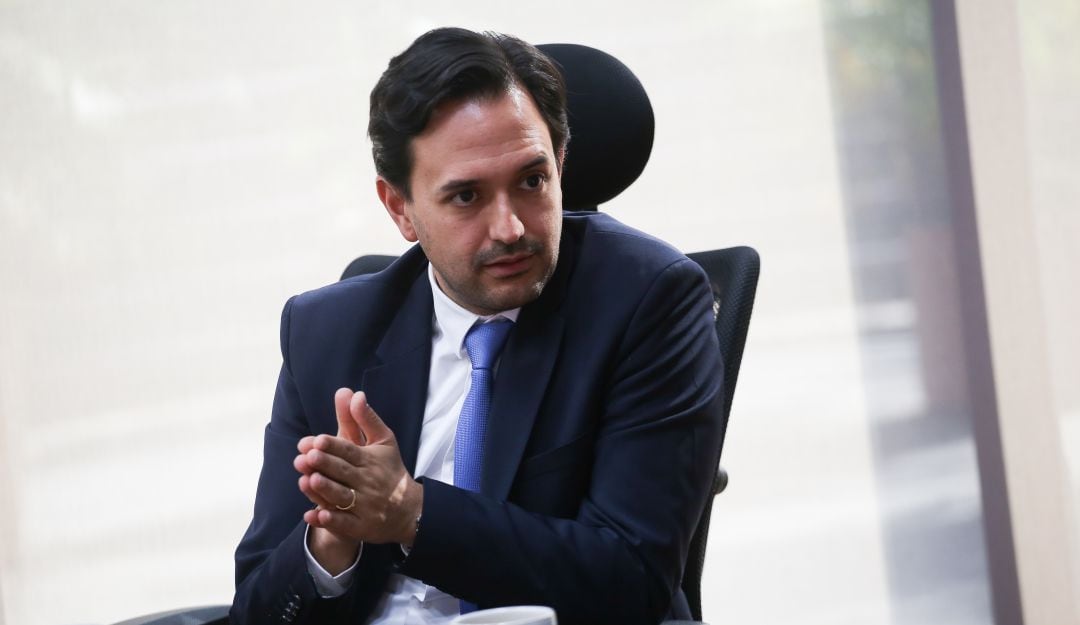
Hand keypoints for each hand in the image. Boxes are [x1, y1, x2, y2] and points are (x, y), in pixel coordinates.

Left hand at [295, 389, 422, 571]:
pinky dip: (329, 520)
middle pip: (343, 472)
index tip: (317, 440)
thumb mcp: (384, 441)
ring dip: (325, 490)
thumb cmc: (390, 470)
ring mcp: (365, 506)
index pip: (350, 451)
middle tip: (306, 457)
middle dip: (325, 465)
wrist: (409, 509)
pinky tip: (314, 515)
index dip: (333, 446)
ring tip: (309, 480)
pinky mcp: (361, 526)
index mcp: (371, 460)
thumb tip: (354, 393)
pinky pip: (343, 524)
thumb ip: (366, 418)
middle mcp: (368, 482)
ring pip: (342, 497)